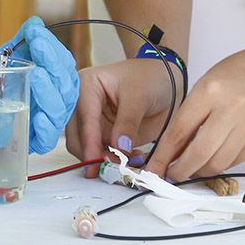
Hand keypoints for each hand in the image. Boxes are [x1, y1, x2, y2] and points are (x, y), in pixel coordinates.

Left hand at [0, 16, 79, 153]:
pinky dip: (45, 130)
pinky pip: (46, 140)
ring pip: (59, 110)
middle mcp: (55, 100)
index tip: (35, 33)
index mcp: (55, 79)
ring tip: (37, 75)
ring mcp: (46, 121)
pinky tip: (39, 118)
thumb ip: (24, 40)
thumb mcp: (9, 58)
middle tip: (38, 46)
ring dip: (48, 92)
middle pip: (66, 84)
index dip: (52, 46)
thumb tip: (35, 23)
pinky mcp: (33, 141)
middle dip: (52, 62)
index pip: (63, 62)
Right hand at [65, 58, 180, 176]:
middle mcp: (84, 104)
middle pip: (77, 138)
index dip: (90, 142)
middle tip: (115, 167)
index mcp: (86, 85)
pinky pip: (103, 155)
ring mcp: (94, 122)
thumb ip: (127, 122)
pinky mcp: (105, 135)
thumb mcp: (140, 96)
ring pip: (87, 150)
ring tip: (129, 162)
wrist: (167, 83)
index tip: (96, 161)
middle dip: (94, 155)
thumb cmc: (151, 77)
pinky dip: (115, 162)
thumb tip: (118, 148)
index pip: (84, 118)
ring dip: (105, 161)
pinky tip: (132, 159)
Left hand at [144, 45, 244, 180]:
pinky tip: (213, 160)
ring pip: (218, 163)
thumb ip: (192, 112)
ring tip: (192, 169)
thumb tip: (173, 147)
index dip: (163, 155)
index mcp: (210, 90)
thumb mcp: (209, 82)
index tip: (155, 167)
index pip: (178, 131)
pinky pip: (236, 161)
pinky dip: (221, 165)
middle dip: (180, 170)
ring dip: (201, 172)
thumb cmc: (243, 72)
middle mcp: (230, 109)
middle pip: (198, 153)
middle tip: (172, 174)